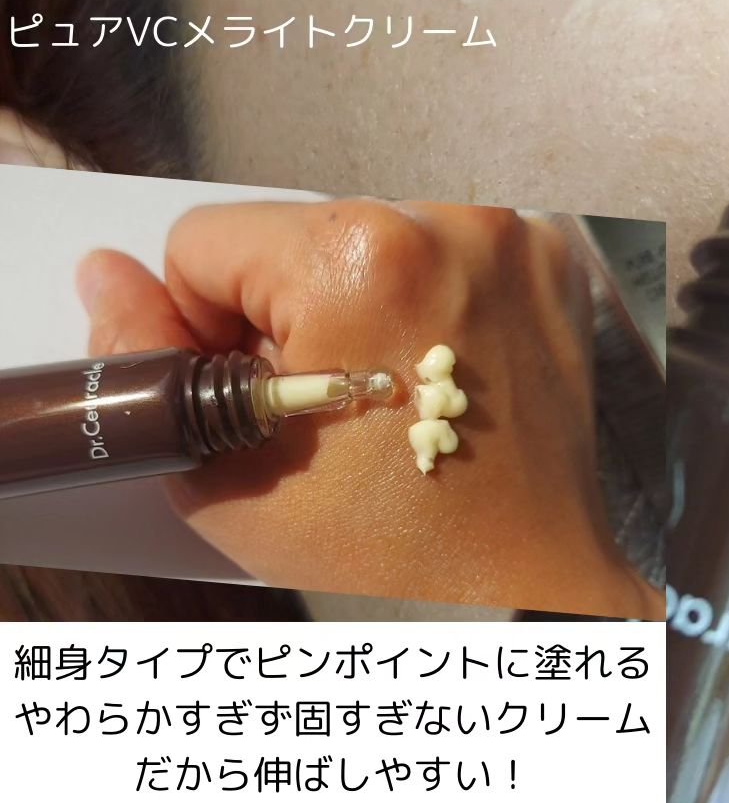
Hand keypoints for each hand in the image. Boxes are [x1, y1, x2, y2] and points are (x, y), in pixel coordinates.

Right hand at [77, 198, 662, 617]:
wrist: (528, 578)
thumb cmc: (398, 549)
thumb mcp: (235, 474)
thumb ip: (151, 367)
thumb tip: (106, 275)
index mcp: (360, 260)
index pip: (206, 243)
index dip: (210, 326)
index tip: (269, 390)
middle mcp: (449, 224)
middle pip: (292, 237)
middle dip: (290, 314)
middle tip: (339, 406)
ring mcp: (512, 237)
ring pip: (365, 240)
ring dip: (358, 303)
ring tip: (395, 395)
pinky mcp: (549, 260)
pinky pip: (440, 253)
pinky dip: (426, 300)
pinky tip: (440, 372)